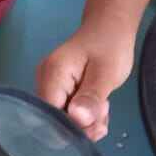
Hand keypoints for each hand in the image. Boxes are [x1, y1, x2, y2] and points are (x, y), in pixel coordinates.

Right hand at [36, 20, 136, 141]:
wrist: (111, 28)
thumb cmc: (110, 45)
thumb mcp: (106, 73)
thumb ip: (91, 97)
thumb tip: (78, 119)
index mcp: (52, 75)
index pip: (50, 115)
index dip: (72, 127)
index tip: (96, 124)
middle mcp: (45, 81)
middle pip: (55, 119)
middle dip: (81, 125)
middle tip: (103, 114)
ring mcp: (51, 86)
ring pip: (64, 118)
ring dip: (86, 122)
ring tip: (104, 108)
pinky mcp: (60, 90)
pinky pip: (69, 112)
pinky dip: (85, 116)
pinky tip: (98, 108)